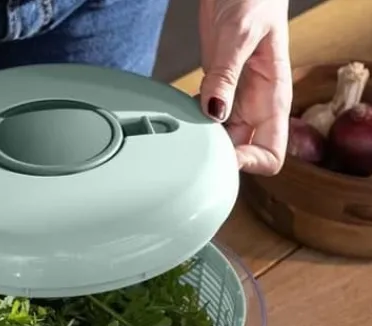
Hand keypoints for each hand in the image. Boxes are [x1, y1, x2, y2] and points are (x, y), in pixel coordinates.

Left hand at [198, 0, 291, 174]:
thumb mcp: (240, 34)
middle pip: (240, 155)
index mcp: (273, 100)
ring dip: (201, 142)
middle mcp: (255, 108)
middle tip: (195, 144)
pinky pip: (203, 121)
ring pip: (219, 142)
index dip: (248, 164)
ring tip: (185, 129)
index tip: (223, 157)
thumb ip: (226, 76)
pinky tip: (180, 113)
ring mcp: (235, 102)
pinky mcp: (216, 92)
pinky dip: (190, 123)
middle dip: (218, 157)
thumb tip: (215, 113)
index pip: (271, 155)